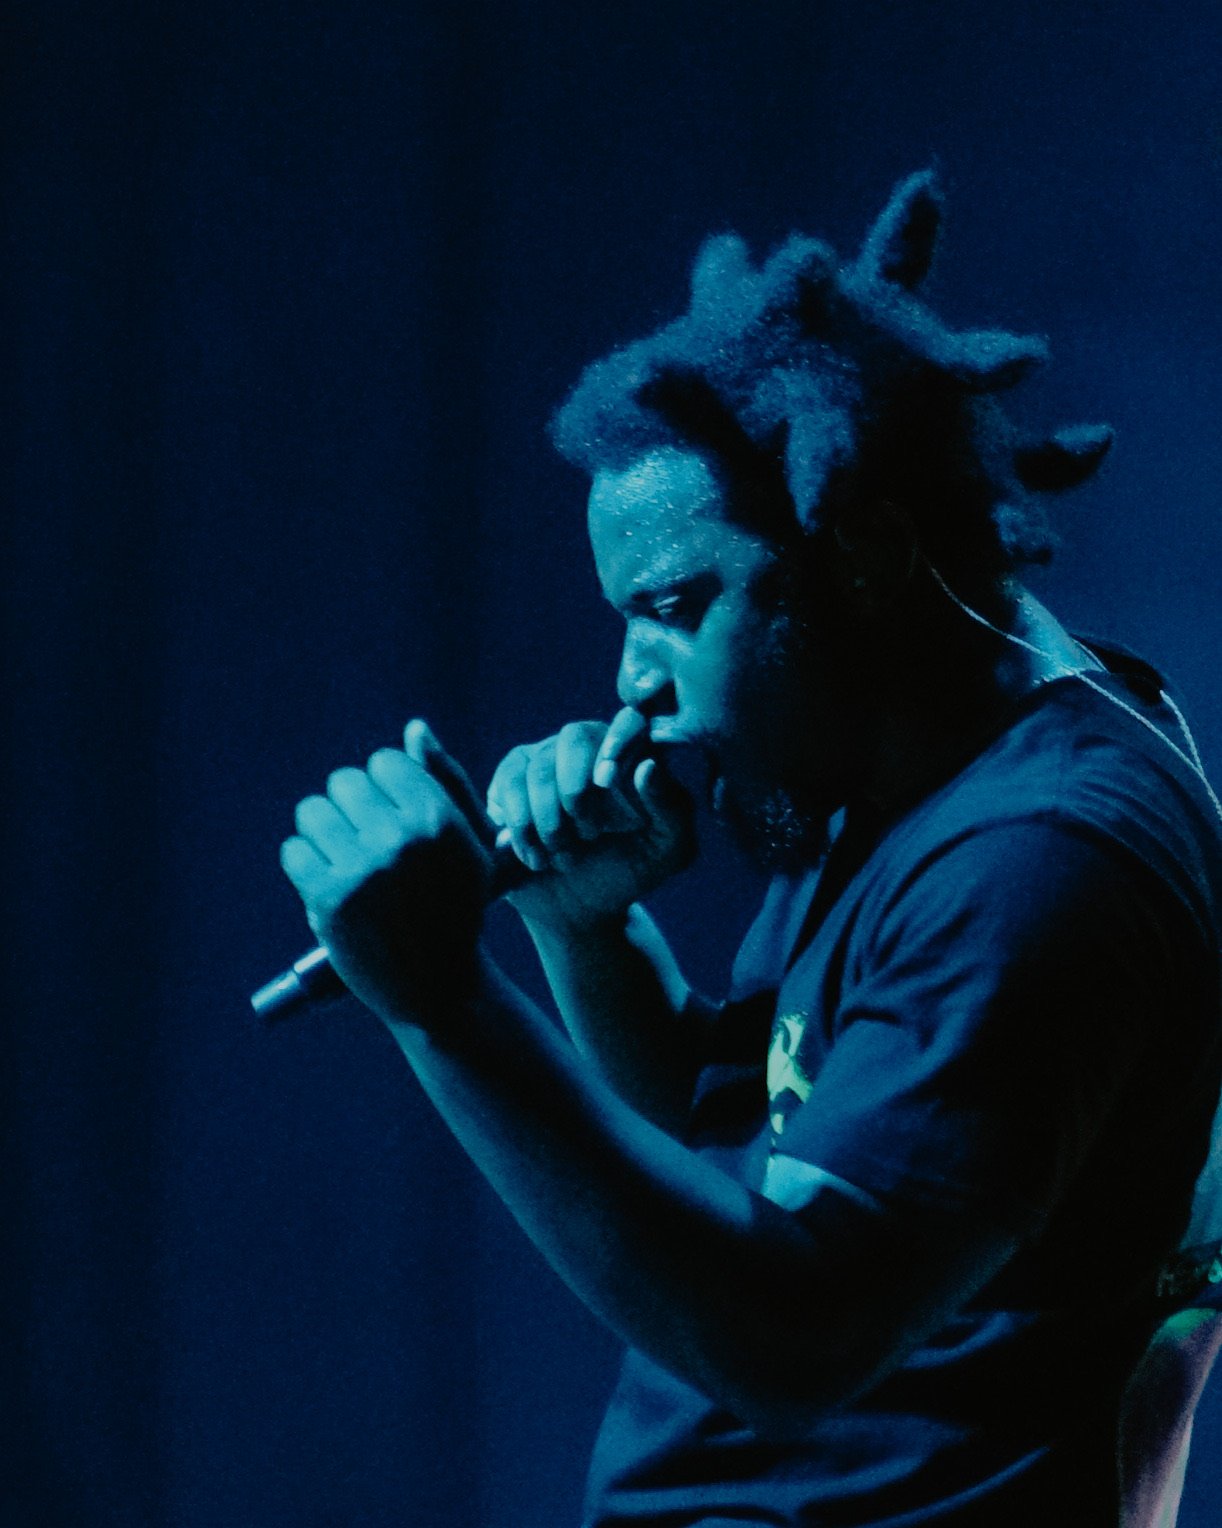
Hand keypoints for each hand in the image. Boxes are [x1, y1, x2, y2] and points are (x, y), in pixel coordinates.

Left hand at [280, 720, 494, 1023]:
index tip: (392, 821)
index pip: (383, 762)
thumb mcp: (470, 843)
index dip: (383, 789)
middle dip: (350, 808)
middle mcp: (402, 839)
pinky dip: (304, 864)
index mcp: (440, 819)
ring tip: (344, 861)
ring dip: (322, 832)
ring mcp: (363, 870)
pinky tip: (329, 883)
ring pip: (312, 811)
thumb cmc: (456, 907)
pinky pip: (293, 850)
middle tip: (365, 844)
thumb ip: (446, 781)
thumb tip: (414, 728)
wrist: (439, 988)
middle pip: (343, 782)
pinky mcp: (329, 900)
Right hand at [485, 707, 695, 932]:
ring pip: (537, 767)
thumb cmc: (631, 870)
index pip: (629, 720)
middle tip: (587, 835)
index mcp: (635, 753)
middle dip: (576, 790)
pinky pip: (507, 784)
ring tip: (564, 858)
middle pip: (575, 736)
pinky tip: (536, 857)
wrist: (582, 908)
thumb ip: (672, 808)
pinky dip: (521, 827)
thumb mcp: (668, 850)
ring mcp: (547, 758)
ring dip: (550, 821)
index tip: (607, 782)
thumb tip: (648, 767)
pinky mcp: (512, 779)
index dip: (617, 743)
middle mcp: (590, 746)